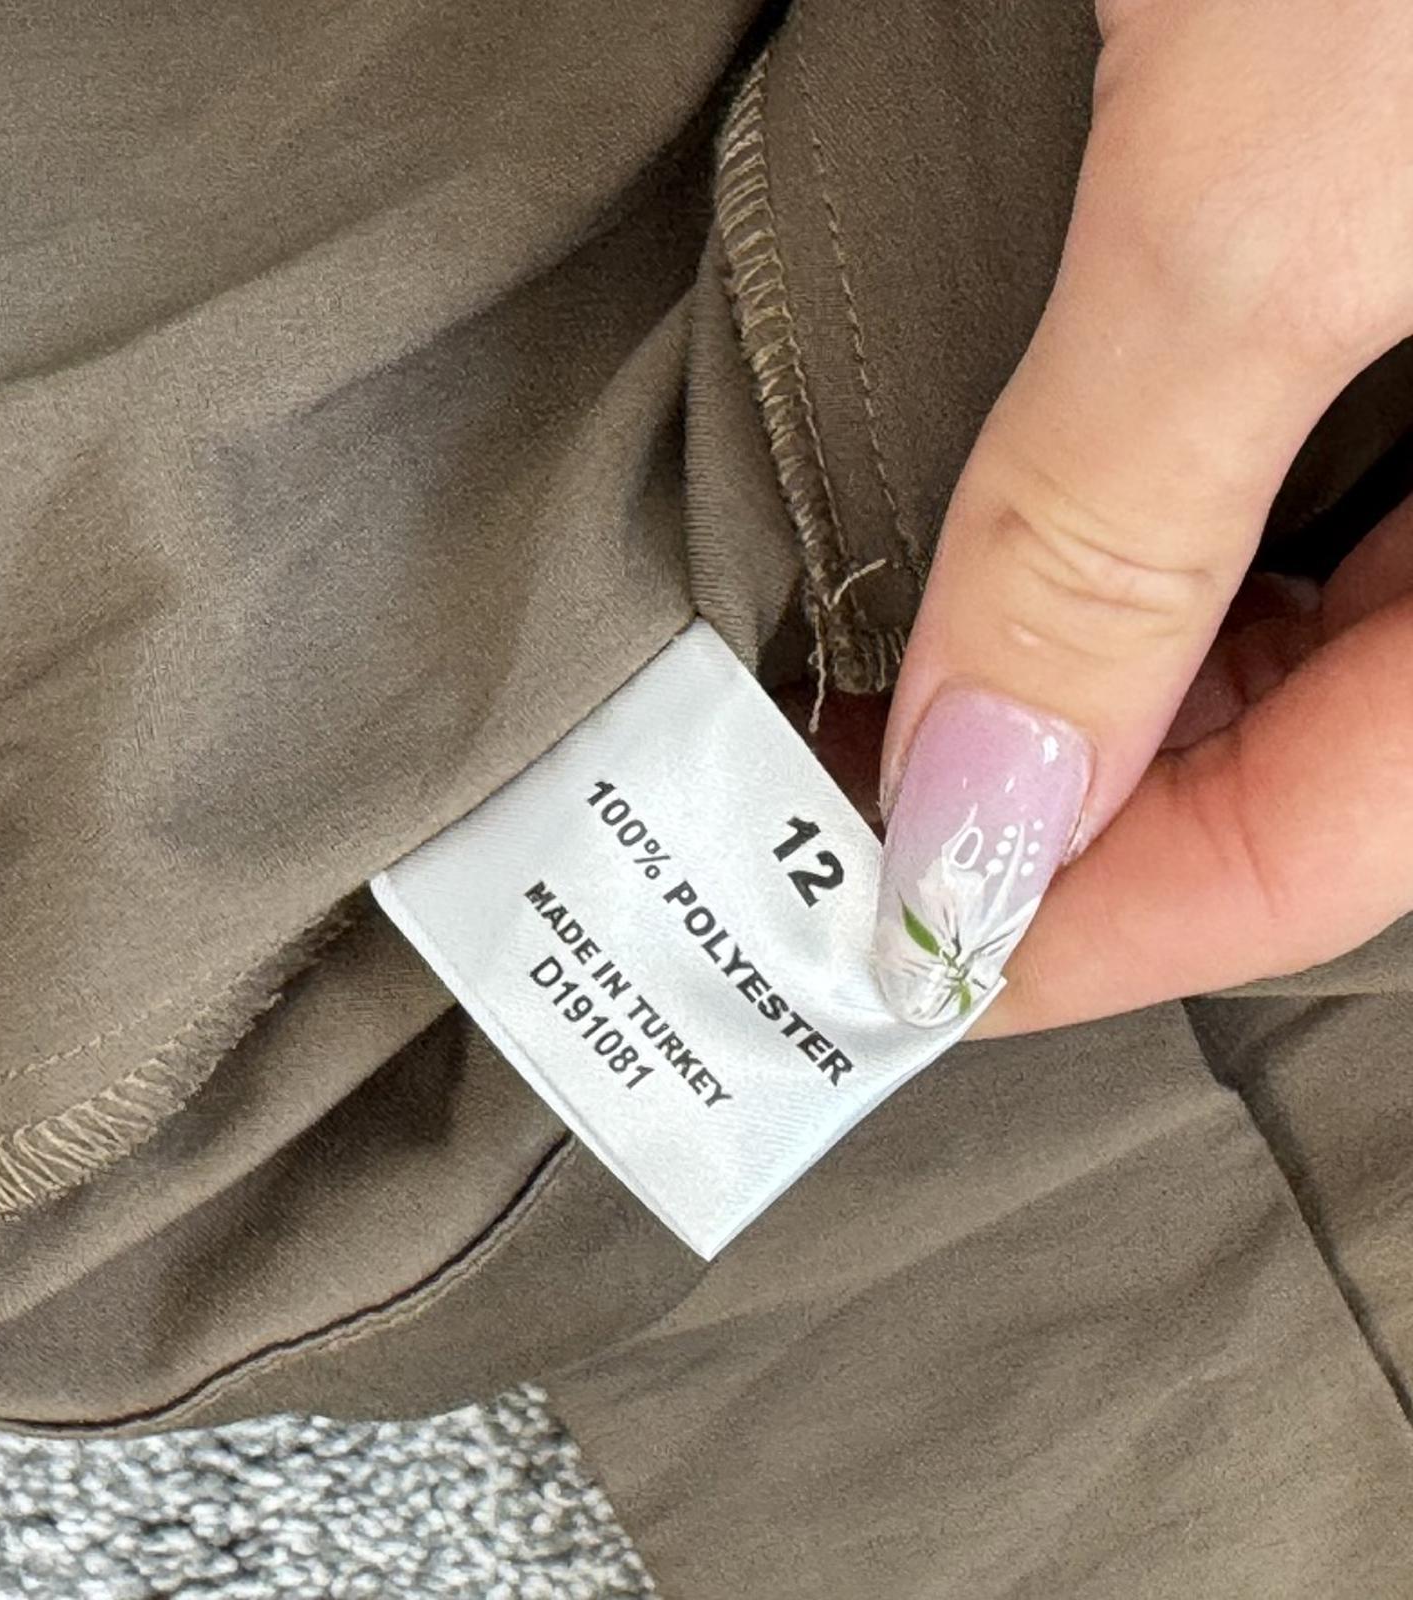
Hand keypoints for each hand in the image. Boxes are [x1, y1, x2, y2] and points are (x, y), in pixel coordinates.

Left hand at [870, 0, 1412, 1033]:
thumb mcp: (1302, 181)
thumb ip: (1126, 519)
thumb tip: (979, 802)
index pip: (1345, 845)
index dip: (1100, 931)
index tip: (892, 968)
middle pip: (1319, 744)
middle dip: (1074, 816)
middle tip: (850, 842)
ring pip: (1301, 622)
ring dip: (1089, 692)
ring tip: (891, 730)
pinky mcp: (1387, 255)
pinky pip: (1284, 475)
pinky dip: (1133, 545)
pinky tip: (1015, 565)